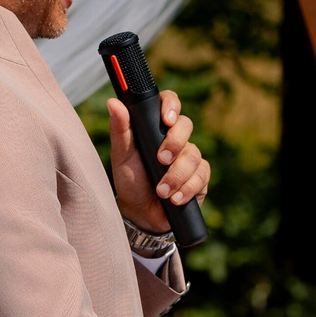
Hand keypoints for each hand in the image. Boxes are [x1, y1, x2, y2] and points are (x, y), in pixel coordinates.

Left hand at [108, 90, 209, 233]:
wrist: (141, 213)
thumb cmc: (130, 180)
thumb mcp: (121, 156)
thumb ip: (120, 130)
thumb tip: (113, 102)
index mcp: (156, 127)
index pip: (169, 103)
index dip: (171, 106)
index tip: (166, 120)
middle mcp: (176, 138)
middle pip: (186, 125)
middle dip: (174, 143)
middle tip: (161, 160)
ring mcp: (190, 156)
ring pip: (193, 154)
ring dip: (176, 175)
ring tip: (161, 191)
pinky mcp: (200, 176)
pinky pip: (202, 175)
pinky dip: (187, 188)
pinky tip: (175, 198)